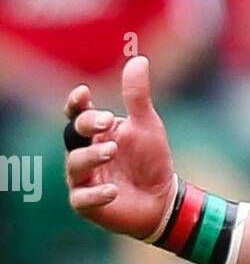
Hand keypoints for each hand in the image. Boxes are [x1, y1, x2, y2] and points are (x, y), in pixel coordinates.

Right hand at [64, 56, 175, 240]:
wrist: (164, 200)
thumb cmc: (151, 160)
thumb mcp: (147, 125)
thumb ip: (137, 96)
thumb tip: (139, 59)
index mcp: (95, 132)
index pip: (76, 114)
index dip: (76, 103)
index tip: (84, 93)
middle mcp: (84, 153)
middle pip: (71, 134)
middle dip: (86, 125)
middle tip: (106, 120)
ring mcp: (83, 180)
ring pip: (75, 164)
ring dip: (92, 155)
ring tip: (112, 151)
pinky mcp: (88, 205)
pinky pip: (82, 198)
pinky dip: (96, 194)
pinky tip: (113, 190)